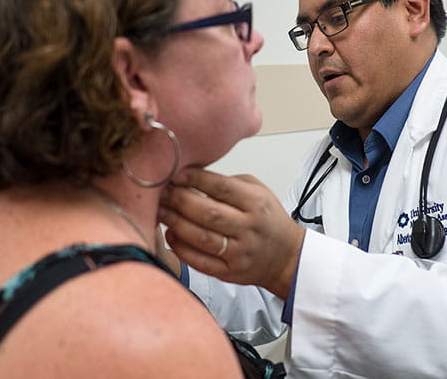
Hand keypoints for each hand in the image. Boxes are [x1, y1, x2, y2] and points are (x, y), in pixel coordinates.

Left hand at [159, 168, 305, 299]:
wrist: (285, 257)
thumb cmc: (267, 220)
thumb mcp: (259, 191)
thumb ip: (229, 183)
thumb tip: (192, 176)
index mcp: (256, 203)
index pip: (222, 187)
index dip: (195, 179)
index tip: (175, 174)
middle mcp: (249, 227)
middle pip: (208, 212)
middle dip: (179, 200)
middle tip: (161, 192)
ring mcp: (239, 252)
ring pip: (201, 237)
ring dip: (175, 222)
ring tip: (160, 211)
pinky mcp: (230, 272)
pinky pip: (200, 261)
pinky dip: (181, 248)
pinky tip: (171, 235)